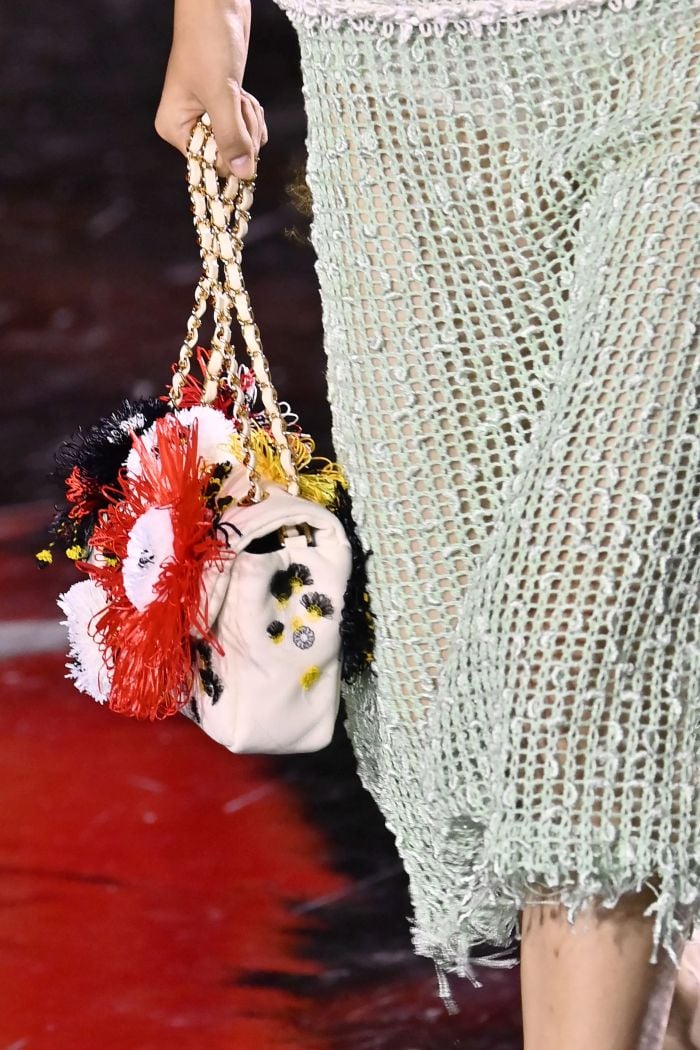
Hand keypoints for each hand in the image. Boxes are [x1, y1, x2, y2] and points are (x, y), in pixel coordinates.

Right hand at [155, 0, 267, 178]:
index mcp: (175, 129)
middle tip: (237, 101)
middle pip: (229, 156)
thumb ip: (232, 137)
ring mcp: (209, 119)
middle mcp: (189, 128)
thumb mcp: (221, 94)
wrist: (217, 5)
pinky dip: (252, 114)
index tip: (235, 124)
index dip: (230, 152)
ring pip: (241, 144)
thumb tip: (243, 175)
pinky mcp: (226, 109)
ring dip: (249, 120)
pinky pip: (247, 129)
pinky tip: (244, 93)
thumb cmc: (208, 42)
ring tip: (239, 92)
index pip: (210, 165)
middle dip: (242, 131)